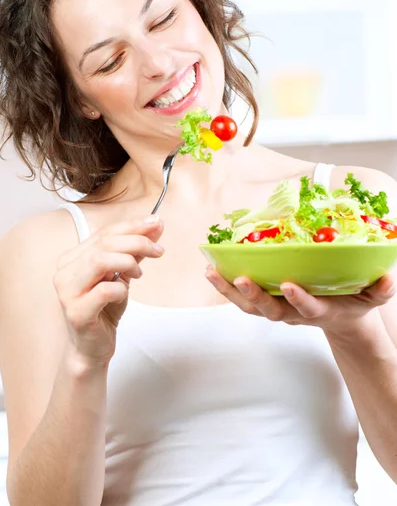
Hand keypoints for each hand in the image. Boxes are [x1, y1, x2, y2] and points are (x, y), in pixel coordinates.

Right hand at [53, 215, 163, 367]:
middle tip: (158, 249)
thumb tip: (156, 226)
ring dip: (128, 262)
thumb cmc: (104, 310)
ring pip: (100, 260)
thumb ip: (135, 251)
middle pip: (103, 243)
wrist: (92, 349)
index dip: (132, 225)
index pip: (103, 233)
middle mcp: (64, 272)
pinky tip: (124, 293)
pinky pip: (104, 290)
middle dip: (136, 242)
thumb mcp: (122, 276)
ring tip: (139, 273)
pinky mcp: (76, 312)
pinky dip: (121, 288)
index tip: (157, 223)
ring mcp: (67, 292)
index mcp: (72, 258)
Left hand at [205, 265, 395, 335]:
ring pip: (250, 307)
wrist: (340, 320)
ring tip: (212, 272)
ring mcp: (277, 311)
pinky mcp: (267, 304)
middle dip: (254, 296)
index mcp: (319, 311)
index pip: (308, 308)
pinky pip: (243, 300)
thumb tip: (388, 277)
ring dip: (230, 291)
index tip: (289, 285)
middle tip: (240, 279)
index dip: (299, 299)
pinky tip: (213, 271)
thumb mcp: (371, 298)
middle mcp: (293, 314)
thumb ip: (380, 290)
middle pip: (270, 311)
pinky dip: (227, 287)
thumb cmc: (352, 303)